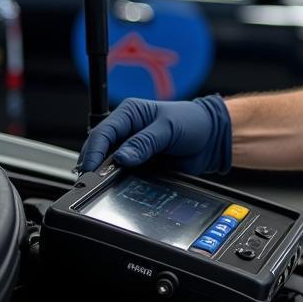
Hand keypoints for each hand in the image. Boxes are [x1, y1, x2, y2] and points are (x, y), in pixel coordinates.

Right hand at [76, 95, 231, 174]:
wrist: (211, 138)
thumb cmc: (193, 122)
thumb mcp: (168, 128)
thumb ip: (145, 142)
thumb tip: (122, 157)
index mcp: (129, 113)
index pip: (103, 131)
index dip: (94, 150)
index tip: (90, 167)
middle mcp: (126, 131)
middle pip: (100, 149)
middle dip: (94, 165)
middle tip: (92, 181)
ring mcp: (131, 149)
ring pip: (108, 164)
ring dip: (105, 175)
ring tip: (102, 186)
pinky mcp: (139, 165)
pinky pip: (123, 175)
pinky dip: (118, 182)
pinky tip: (117, 187)